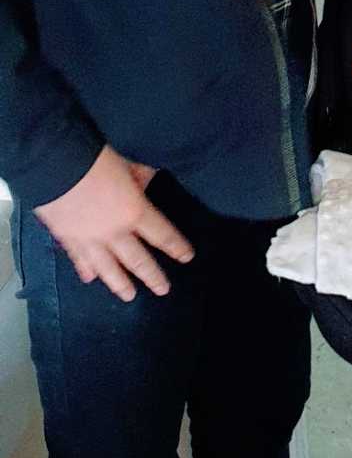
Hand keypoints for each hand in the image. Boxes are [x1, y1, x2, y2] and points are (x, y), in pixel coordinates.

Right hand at [34, 146, 193, 302]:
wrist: (58, 166)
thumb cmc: (97, 161)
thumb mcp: (128, 165)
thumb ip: (140, 177)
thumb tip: (151, 179)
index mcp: (135, 212)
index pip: (162, 234)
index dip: (176, 247)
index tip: (187, 257)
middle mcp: (115, 233)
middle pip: (138, 260)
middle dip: (152, 276)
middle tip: (163, 290)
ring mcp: (90, 241)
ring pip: (108, 269)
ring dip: (120, 284)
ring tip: (129, 296)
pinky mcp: (68, 240)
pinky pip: (80, 260)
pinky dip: (86, 270)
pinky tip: (90, 278)